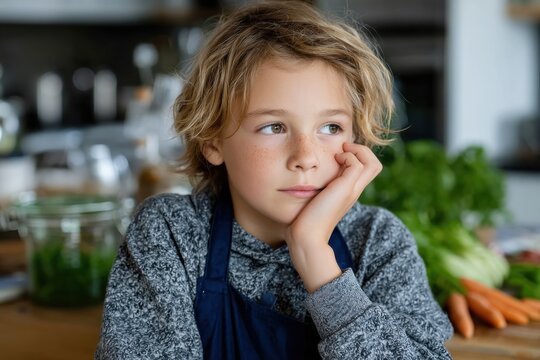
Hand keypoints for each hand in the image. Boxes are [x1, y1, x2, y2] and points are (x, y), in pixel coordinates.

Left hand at [286, 142, 382, 291]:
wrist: (307, 236)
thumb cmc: (304, 220)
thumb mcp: (314, 199)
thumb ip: (317, 188)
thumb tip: (306, 177)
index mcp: (349, 192)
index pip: (367, 170)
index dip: (358, 156)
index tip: (338, 153)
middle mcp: (355, 191)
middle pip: (375, 165)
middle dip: (362, 150)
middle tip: (342, 149)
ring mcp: (352, 190)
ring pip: (372, 163)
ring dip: (357, 151)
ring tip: (340, 153)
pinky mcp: (346, 189)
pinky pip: (357, 164)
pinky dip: (348, 156)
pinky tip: (334, 160)